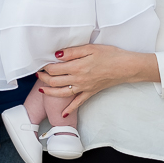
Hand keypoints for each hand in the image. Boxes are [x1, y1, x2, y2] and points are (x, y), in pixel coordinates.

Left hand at [39, 44, 156, 115]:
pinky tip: (63, 114)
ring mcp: (83, 88)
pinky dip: (69, 109)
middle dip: (44, 78)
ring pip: (62, 93)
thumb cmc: (110, 55)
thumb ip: (72, 52)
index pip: (54, 69)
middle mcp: (78, 79)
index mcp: (77, 67)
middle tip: (38, 74)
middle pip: (55, 81)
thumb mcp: (90, 48)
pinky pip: (77, 103)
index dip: (46, 66)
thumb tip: (57, 55)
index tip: (42, 62)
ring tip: (42, 89)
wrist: (126, 67)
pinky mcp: (90, 93)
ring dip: (49, 92)